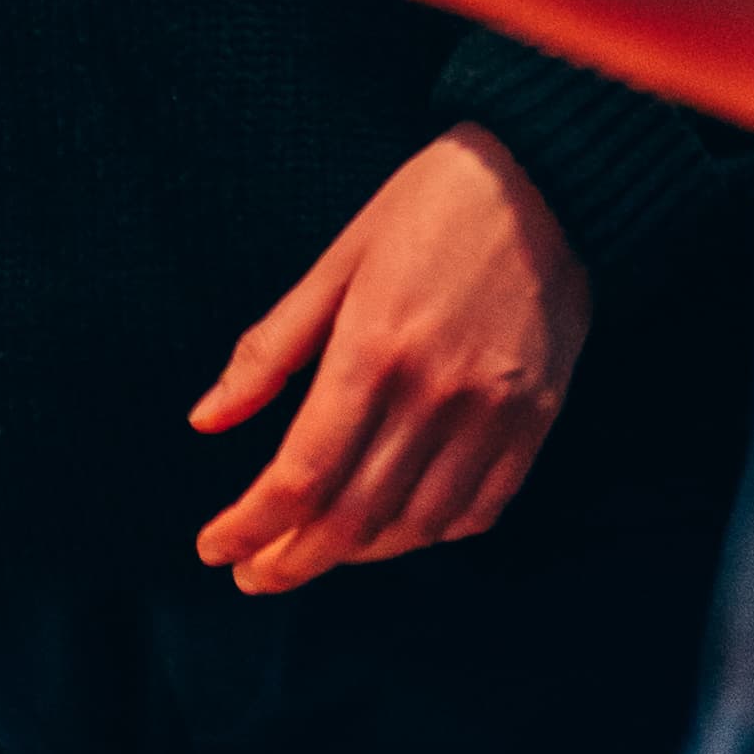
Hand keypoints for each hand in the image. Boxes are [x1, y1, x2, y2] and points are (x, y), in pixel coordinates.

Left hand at [189, 126, 591, 593]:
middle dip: (292, 559)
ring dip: (357, 554)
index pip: (301, 473)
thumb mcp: (335, 262)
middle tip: (252, 573)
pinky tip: (394, 531)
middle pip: (353, 516)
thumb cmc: (426, 208)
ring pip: (416, 525)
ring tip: (313, 552)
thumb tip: (206, 421)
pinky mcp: (538, 420)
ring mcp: (495, 413)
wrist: (547, 180)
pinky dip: (430, 534)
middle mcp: (436, 394)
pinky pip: (480, 509)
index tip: (215, 548)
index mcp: (372, 349)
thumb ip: (269, 350)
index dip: (251, 525)